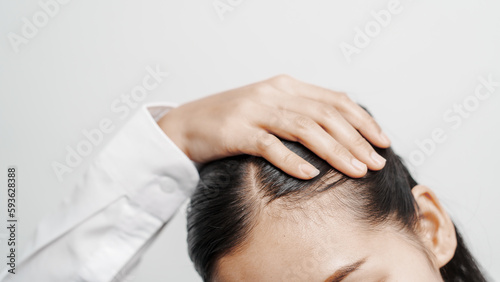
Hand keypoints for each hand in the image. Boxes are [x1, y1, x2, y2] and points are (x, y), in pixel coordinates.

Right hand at [158, 75, 389, 178]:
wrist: (186, 124)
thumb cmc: (231, 122)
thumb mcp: (269, 109)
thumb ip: (299, 113)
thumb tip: (338, 132)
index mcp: (285, 86)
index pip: (334, 100)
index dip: (362, 120)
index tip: (382, 141)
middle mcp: (273, 93)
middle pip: (325, 114)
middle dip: (357, 139)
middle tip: (377, 162)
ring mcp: (254, 111)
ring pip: (304, 128)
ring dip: (335, 151)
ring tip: (357, 171)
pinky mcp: (236, 131)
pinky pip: (269, 145)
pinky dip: (292, 160)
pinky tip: (310, 175)